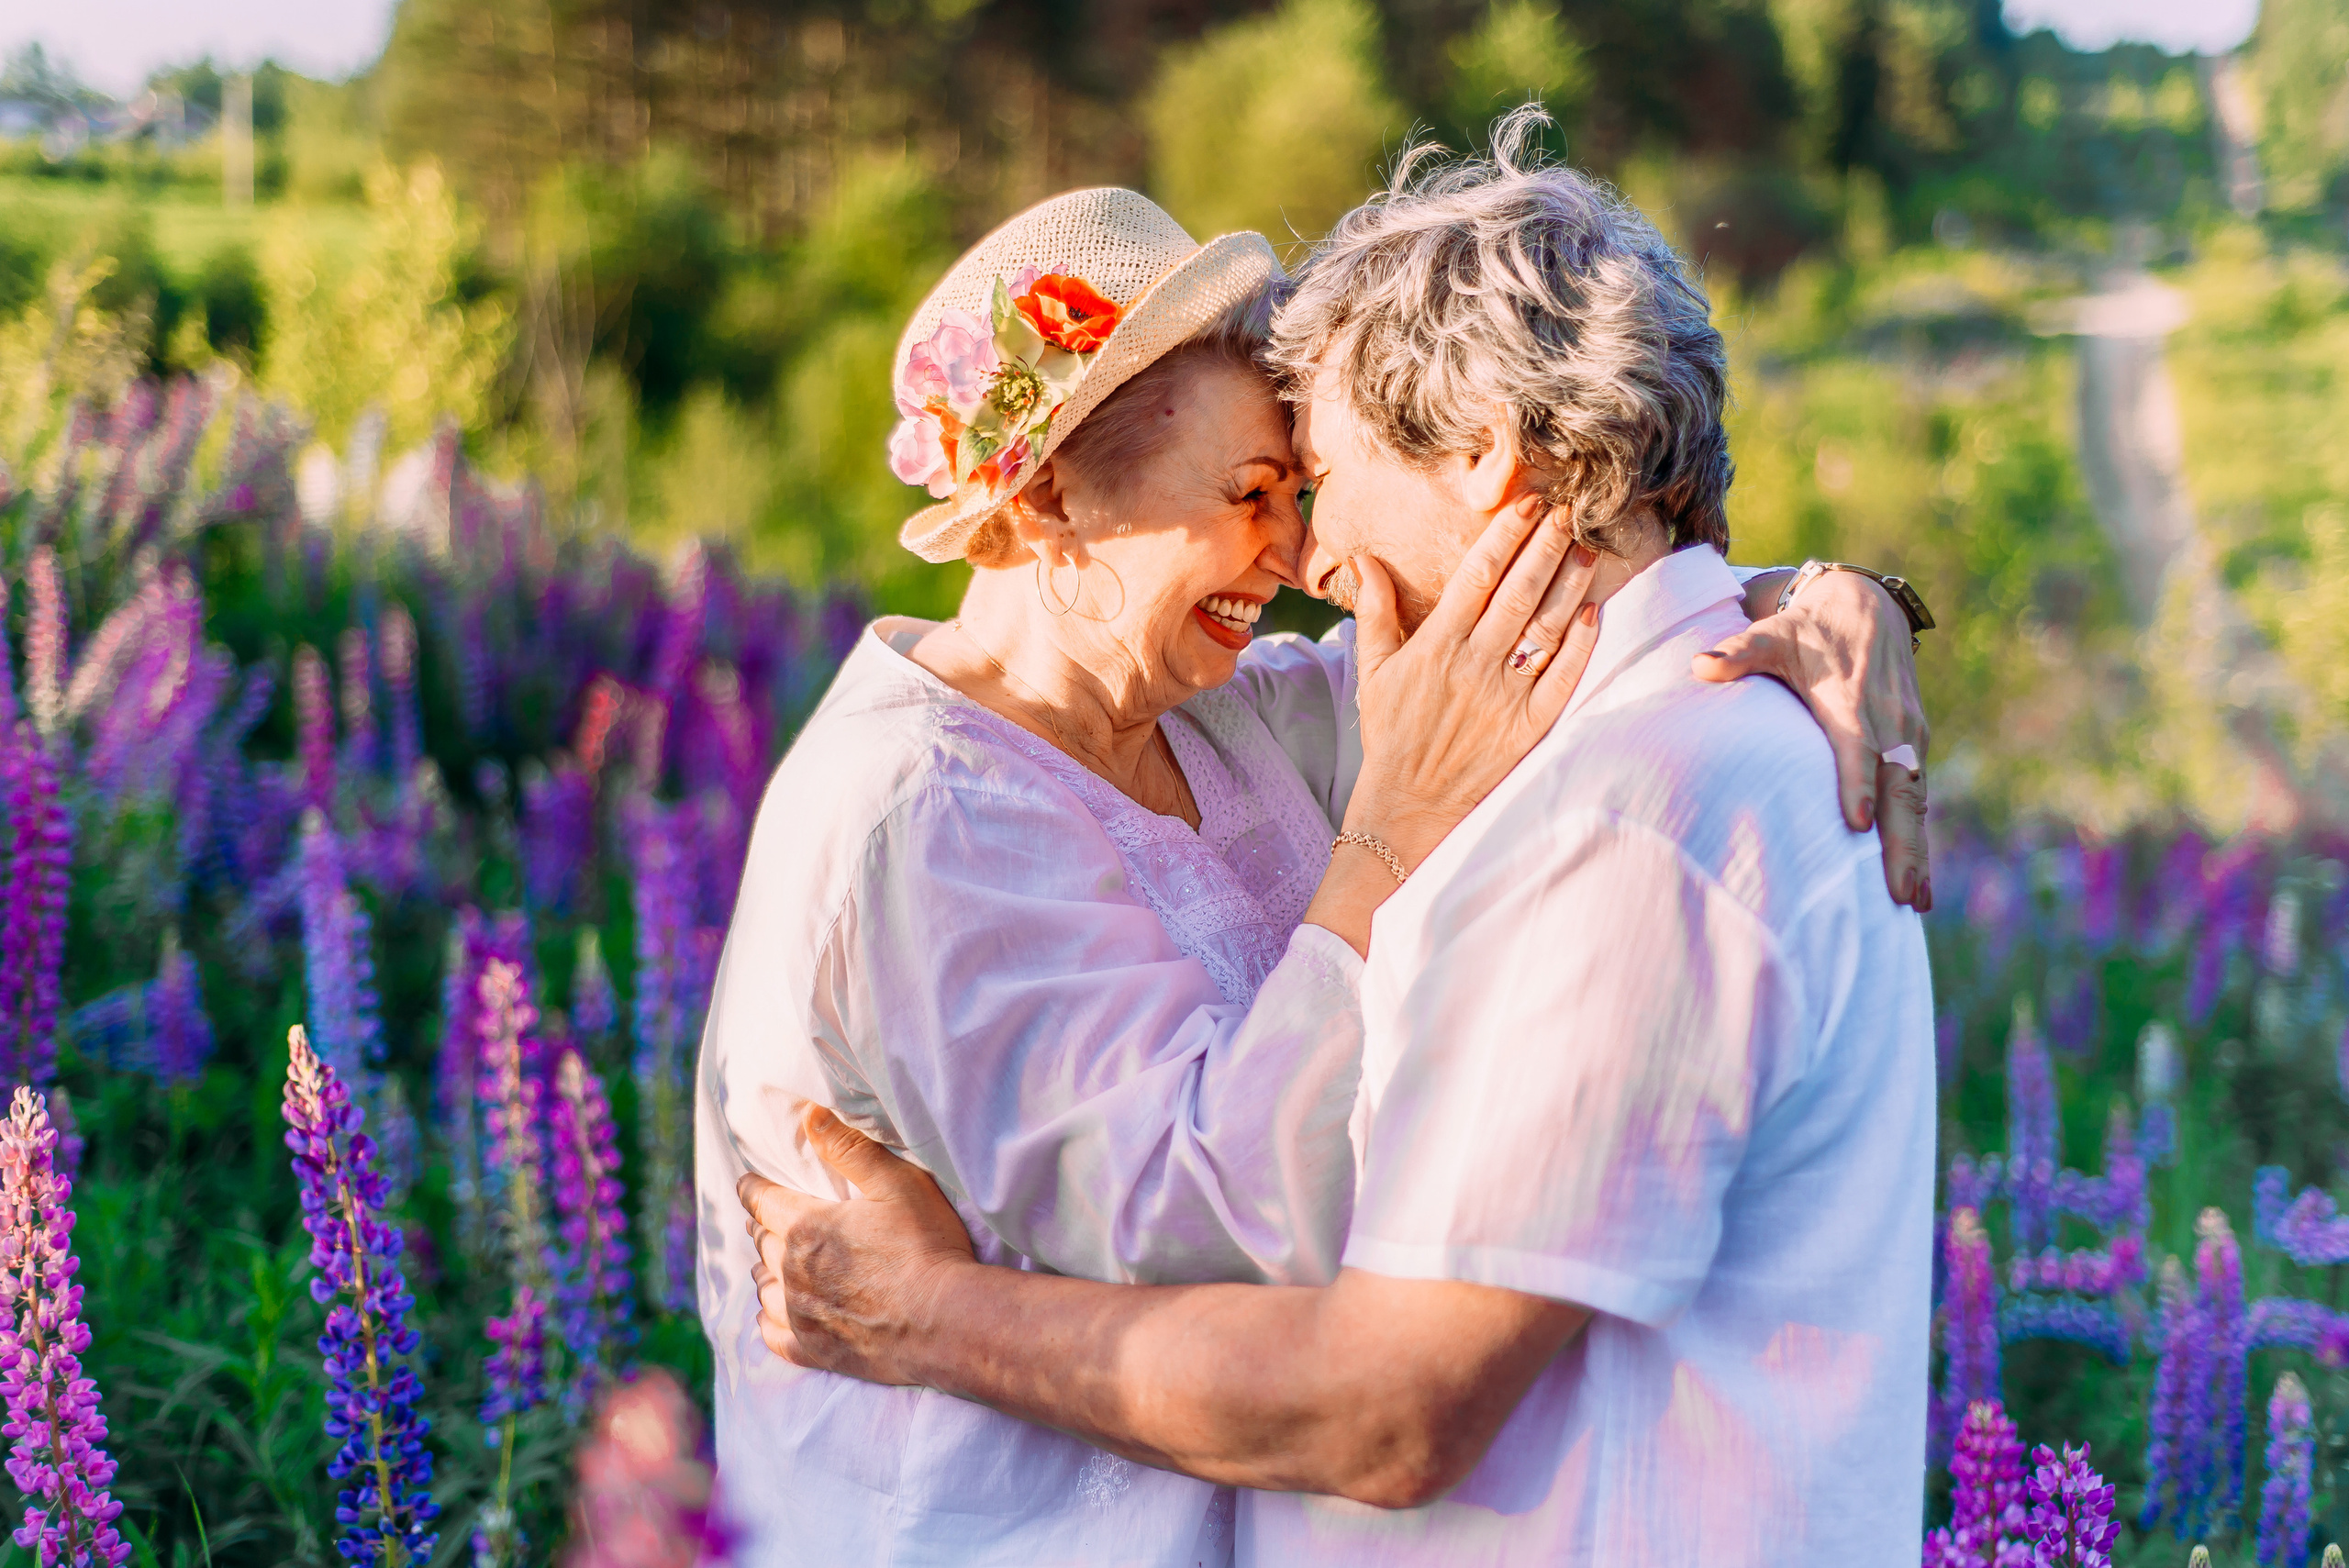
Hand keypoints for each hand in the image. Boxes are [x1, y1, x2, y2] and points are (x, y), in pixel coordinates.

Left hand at [737, 1104, 976, 1385]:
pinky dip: (767, 1320)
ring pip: (764, 1287)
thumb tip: (810, 1115)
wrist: (945, 1321)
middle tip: (765, 1220)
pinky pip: (773, 1335)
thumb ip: (850, 1148)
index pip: (763, 1200)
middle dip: (762, 1227)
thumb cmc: (925, 1246)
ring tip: (768, 1265)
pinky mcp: (814, 1350)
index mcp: (806, 1226)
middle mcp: (792, 1271)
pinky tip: (770, 1315)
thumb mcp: (897, 1182)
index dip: (753, 1189)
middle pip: (763, 1243)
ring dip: (764, 1271)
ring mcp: (801, 1315)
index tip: (747, 1183)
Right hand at [1346, 497, 1603, 867]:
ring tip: (1588, 548)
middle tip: (1569, 511)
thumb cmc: (1391, 734)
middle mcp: (1474, 665)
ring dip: (1570, 584)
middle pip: (1519, 592)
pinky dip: (1580, 644)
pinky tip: (1592, 612)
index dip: (1505, 535)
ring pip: (1546, 628)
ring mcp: (1505, 697)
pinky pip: (1563, 679)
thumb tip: (1363, 558)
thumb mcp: (1373, 670)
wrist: (1408, 806)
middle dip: (1546, 546)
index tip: (1527, 503)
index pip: (1477, 576)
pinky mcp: (1529, 728)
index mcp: (1437, 645)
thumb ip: (1374, 611)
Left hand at [1693, 570, 1931, 909]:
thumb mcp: (1771, 634)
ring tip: (1914, 903)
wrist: (1867, 607)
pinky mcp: (1915, 746)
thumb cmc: (1807, 630)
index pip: (1859, 747)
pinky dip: (1919, 838)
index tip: (1857, 823)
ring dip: (1917, 851)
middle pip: (1900, 789)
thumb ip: (1738, 652)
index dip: (1858, 784)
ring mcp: (1909, 736)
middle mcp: (1890, 722)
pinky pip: (1919, 798)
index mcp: (1853, 701)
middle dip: (1901, 843)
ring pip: (1915, 801)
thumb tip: (1700, 665)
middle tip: (1900, 893)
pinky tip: (1917, 883)